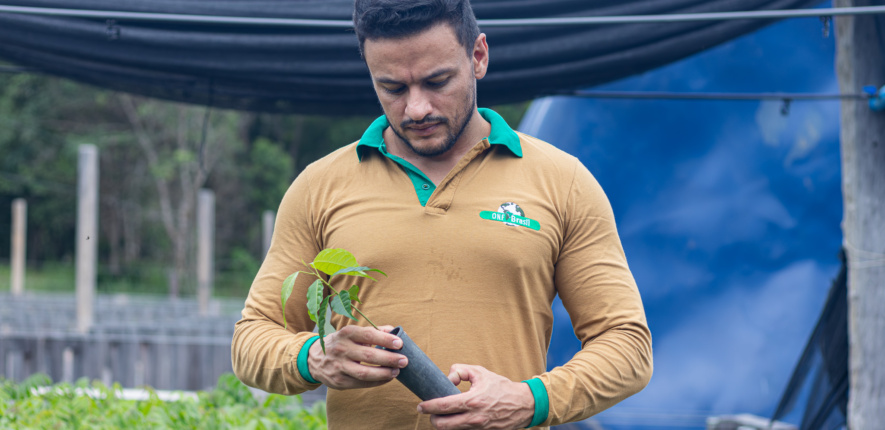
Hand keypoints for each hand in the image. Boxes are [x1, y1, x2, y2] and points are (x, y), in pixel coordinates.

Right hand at [307, 325, 407, 388]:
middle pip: (369, 356)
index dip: (385, 339)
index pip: (368, 335)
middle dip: (389, 359)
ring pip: (365, 373)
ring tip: (397, 372)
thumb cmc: (341, 343)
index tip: (400, 343)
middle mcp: (341, 349)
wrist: (314, 358)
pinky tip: (387, 378)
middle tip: (404, 361)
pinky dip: (377, 382)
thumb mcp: (352, 333)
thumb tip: (396, 331)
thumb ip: (373, 331)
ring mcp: (339, 366)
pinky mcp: (339, 381)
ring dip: (384, 373)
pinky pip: (361, 384)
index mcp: (346, 333)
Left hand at [417, 364, 534, 429]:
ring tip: (443, 417)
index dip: (428, 407)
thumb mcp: (481, 372)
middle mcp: (474, 417)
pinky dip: (456, 428)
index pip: (444, 406)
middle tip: (430, 413)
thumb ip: (461, 370)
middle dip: (433, 420)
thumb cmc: (501, 387)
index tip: (420, 406)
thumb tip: (448, 377)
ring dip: (444, 425)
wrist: (523, 404)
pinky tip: (456, 420)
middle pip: (443, 425)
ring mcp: (479, 428)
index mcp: (472, 400)